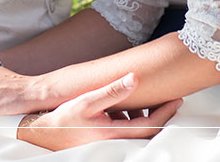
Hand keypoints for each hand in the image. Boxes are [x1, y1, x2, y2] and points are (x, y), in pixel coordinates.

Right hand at [18, 73, 181, 150]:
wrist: (42, 133)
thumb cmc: (64, 119)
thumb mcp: (88, 101)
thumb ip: (113, 90)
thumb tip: (134, 79)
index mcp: (115, 133)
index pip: (150, 125)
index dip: (166, 112)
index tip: (177, 100)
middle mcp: (115, 140)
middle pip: (146, 128)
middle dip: (159, 113)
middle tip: (170, 96)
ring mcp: (109, 140)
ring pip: (134, 127)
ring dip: (141, 114)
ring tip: (145, 96)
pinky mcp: (102, 138)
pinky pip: (121, 127)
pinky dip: (126, 116)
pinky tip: (121, 105)